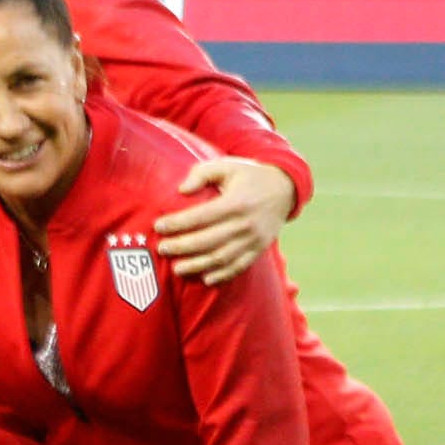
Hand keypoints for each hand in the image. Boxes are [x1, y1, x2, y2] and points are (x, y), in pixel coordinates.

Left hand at [152, 156, 292, 283]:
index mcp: (236, 202)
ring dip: (198, 266)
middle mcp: (246, 223)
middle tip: (161, 248)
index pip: (201, 216)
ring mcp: (254, 239)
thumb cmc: (248, 175)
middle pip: (208, 240)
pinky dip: (223, 275)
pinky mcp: (259, 249)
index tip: (158, 226)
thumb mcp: (227, 165)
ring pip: (222, 258)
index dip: (177, 223)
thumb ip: (202, 174)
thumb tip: (182, 190)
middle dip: (182, 247)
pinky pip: (240, 266)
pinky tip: (205, 279)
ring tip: (177, 268)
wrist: (285, 188)